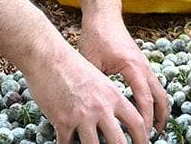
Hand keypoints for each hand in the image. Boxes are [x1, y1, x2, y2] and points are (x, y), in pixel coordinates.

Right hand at [24, 41, 152, 143]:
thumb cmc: (72, 66)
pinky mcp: (62, 120)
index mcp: (113, 96)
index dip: (143, 139)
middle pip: (119, 142)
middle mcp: (100, 107)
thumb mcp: (99, 79)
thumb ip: (109, 98)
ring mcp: (81, 115)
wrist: (48, 56)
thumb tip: (116, 118)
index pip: (137, 123)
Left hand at [78, 15, 170, 135]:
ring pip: (160, 91)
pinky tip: (145, 111)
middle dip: (159, 119)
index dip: (145, 120)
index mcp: (133, 67)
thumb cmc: (96, 36)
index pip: (145, 99)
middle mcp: (144, 67)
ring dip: (160, 110)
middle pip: (160, 97)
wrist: (103, 15)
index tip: (142, 135)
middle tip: (153, 137)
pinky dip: (154, 100)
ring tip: (153, 129)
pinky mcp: (141, 64)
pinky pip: (153, 85)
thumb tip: (93, 110)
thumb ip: (96, 85)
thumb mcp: (91, 62)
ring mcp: (145, 64)